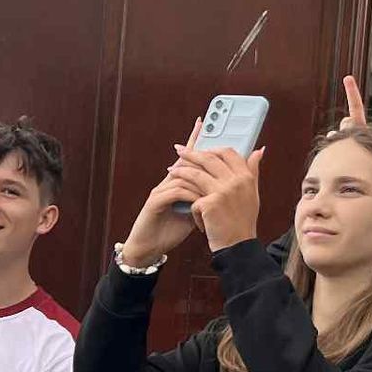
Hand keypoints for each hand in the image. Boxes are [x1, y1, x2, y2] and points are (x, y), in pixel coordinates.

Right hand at [119, 121, 204, 268]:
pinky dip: (191, 195)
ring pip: (184, 176)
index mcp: (177, 183)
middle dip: (197, 150)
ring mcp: (160, 190)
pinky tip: (200, 202)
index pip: (187, 158)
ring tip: (214, 192)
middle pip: (185, 161)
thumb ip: (205, 198)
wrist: (149, 248)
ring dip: (201, 183)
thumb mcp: (194, 212)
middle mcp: (167, 182)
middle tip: (211, 140)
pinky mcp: (155, 201)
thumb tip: (222, 189)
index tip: (202, 123)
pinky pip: (177, 191)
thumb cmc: (170, 230)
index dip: (193, 140)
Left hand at [173, 144, 264, 250]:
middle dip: (191, 154)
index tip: (201, 148)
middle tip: (179, 151)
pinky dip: (192, 206)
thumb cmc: (243, 222)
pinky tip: (195, 216)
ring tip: (171, 170)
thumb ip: (253, 171)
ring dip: (181, 171)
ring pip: (196, 174)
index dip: (212, 148)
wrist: (238, 246)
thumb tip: (259, 150)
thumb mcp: (253, 194)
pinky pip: (193, 198)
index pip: (228, 152)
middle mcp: (237, 181)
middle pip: (209, 159)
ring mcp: (223, 191)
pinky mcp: (210, 204)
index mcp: (247, 177)